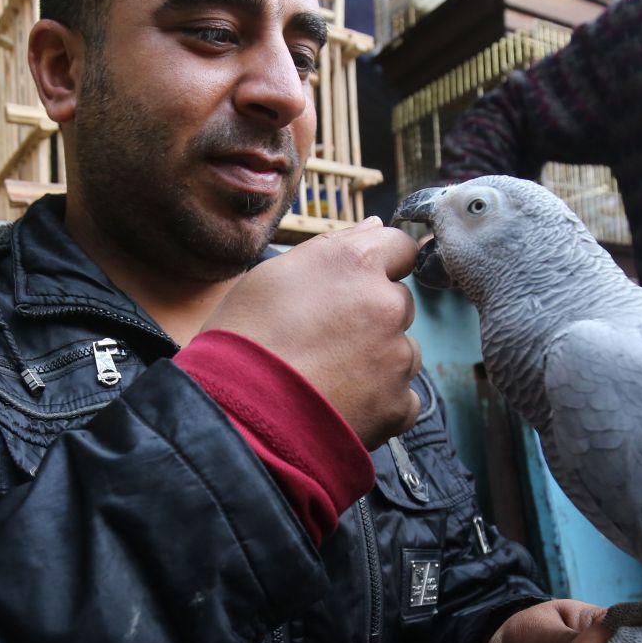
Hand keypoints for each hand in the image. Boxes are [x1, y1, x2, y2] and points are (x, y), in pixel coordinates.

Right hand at [204, 218, 422, 448]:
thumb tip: (373, 226)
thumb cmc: (242, 341)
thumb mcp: (272, 276)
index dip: (380, 265)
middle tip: (326, 340)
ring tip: (329, 378)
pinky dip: (381, 403)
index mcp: (355, 265)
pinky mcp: (399, 404)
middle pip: (398, 303)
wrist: (237, 417)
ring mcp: (397, 357)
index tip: (357, 285)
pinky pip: (404, 398)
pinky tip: (343, 406)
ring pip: (404, 351)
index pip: (399, 247)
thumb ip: (332, 247)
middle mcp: (385, 305)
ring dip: (380, 360)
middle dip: (374, 317)